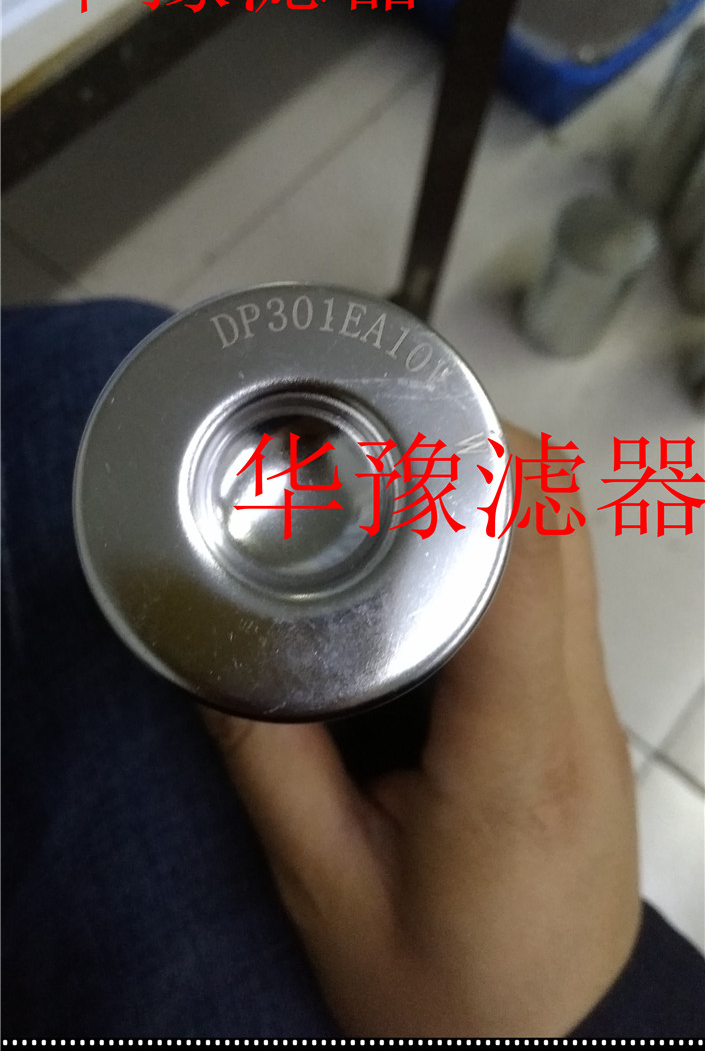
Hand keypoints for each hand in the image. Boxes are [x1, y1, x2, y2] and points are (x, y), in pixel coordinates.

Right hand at [203, 425, 639, 1035]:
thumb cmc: (430, 997)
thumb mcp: (320, 888)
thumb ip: (267, 757)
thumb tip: (214, 639)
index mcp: (515, 769)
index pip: (528, 574)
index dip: (482, 476)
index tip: (412, 429)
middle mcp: (579, 729)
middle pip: (565, 539)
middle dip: (489, 460)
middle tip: (390, 445)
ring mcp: (599, 727)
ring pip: (572, 561)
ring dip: (501, 503)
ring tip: (406, 495)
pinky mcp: (592, 730)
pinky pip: (564, 605)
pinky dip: (509, 556)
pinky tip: (440, 572)